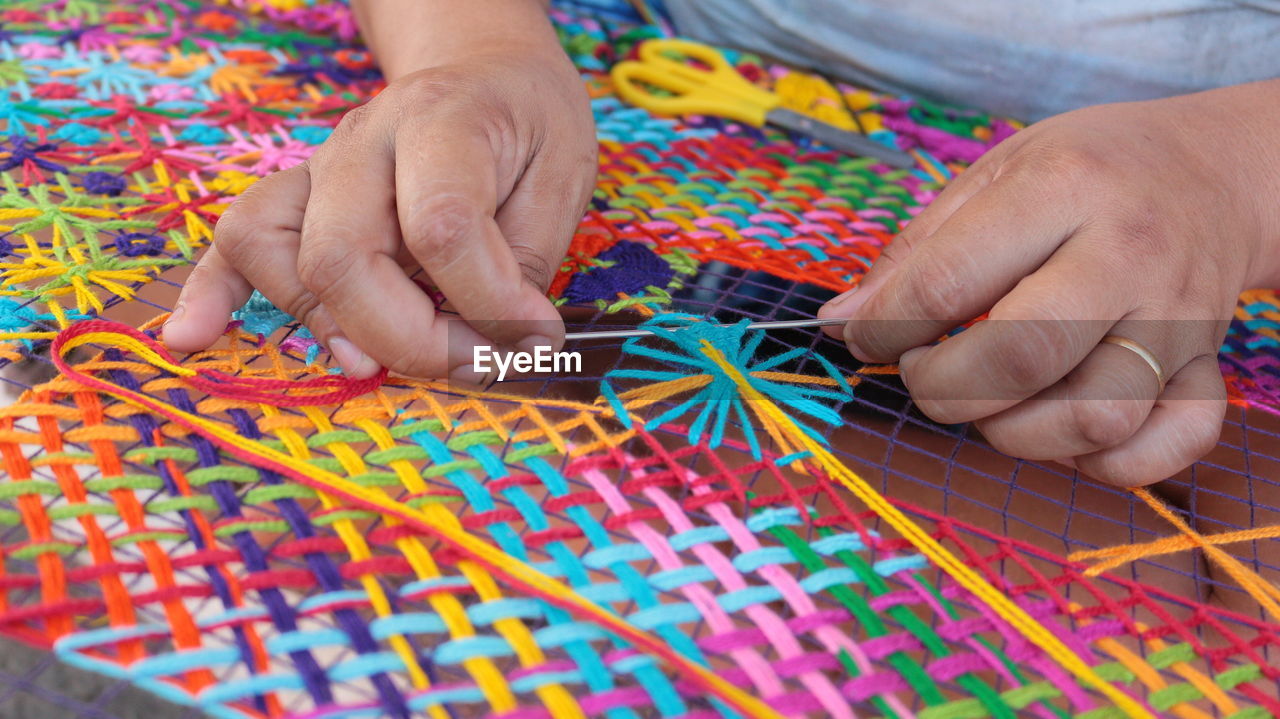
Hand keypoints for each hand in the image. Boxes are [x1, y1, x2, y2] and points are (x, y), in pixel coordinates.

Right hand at [163, 8, 595, 383]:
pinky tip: (192, 338)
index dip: (489, 304)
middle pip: (343, 256)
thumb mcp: (562, 178)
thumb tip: (506, 346)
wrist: (484, 70)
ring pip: (278, 254)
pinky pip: (235, 240)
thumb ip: (526, 261)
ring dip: (331, 328)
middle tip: (473, 363)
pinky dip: (212, 293)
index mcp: (441, 122)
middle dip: (409, 339)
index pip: (442, 228)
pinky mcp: (297, 197)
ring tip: (384, 362)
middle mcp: (364, 143)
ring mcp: (319, 169)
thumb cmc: (527, 123)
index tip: (533, 337)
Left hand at [819, 81, 1279, 485]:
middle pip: (1021, 359)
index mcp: (1064, 188)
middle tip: (923, 373)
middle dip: (942, 387)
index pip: (948, 283)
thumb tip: (842, 323)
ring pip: (1094, 418)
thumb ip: (916, 251)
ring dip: (1016, 433)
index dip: (885, 328)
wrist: (1217, 169)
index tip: (866, 338)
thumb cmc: (1089, 170)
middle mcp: (1128, 255)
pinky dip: (1104, 462)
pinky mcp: (1209, 366)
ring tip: (992, 400)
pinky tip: (1063, 428)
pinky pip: (1166, 447)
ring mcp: (1178, 319)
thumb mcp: (995, 174)